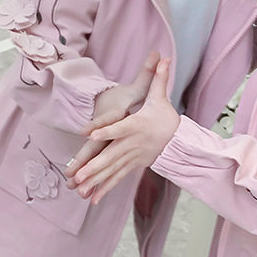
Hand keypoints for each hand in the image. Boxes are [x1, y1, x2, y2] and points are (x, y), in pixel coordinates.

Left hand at [67, 58, 179, 203]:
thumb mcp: (160, 97)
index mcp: (136, 126)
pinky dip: (104, 189)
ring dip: (95, 181)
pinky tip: (91, 199)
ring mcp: (131, 158)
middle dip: (94, 167)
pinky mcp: (131, 166)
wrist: (178, 140)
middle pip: (112, 156)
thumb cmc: (165, 117)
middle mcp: (132, 144)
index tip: (90, 134)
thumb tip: (163, 57)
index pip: (120, 127)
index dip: (106, 131)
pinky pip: (116, 179)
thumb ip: (159, 78)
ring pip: (111, 170)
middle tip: (78, 175)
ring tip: (78, 189)